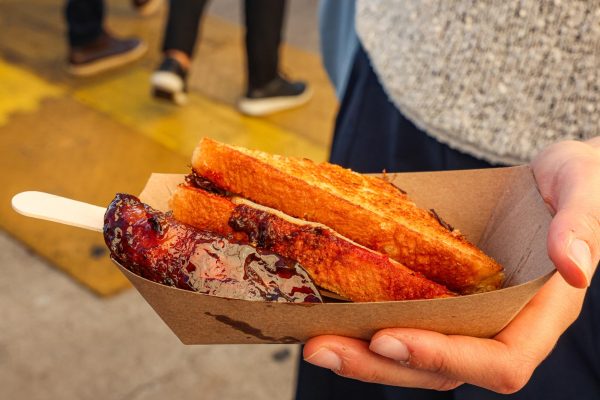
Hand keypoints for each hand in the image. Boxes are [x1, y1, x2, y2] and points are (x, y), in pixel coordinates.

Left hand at [303, 138, 599, 392]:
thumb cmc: (578, 180)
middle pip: (442, 371)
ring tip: (312, 342)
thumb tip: (573, 267)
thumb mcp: (585, 187)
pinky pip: (406, 324)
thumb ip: (582, 225)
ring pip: (416, 356)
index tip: (390, 340)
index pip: (500, 361)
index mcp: (541, 314)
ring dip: (364, 356)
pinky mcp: (446, 300)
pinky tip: (329, 314)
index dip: (446, 358)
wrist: (555, 177)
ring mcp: (470, 317)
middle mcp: (502, 326)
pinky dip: (368, 327)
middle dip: (382, 366)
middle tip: (322, 349)